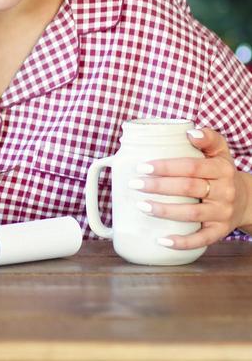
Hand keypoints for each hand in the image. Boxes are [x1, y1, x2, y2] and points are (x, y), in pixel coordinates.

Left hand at [134, 126, 247, 249]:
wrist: (246, 199)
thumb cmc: (221, 171)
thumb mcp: (219, 151)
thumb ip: (207, 137)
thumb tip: (190, 131)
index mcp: (221, 169)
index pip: (191, 167)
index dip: (166, 167)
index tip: (142, 166)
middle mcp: (224, 192)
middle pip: (188, 188)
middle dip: (158, 186)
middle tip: (134, 184)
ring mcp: (222, 213)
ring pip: (192, 214)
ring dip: (164, 211)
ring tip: (141, 206)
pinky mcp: (220, 231)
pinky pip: (202, 240)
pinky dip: (182, 242)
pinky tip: (162, 240)